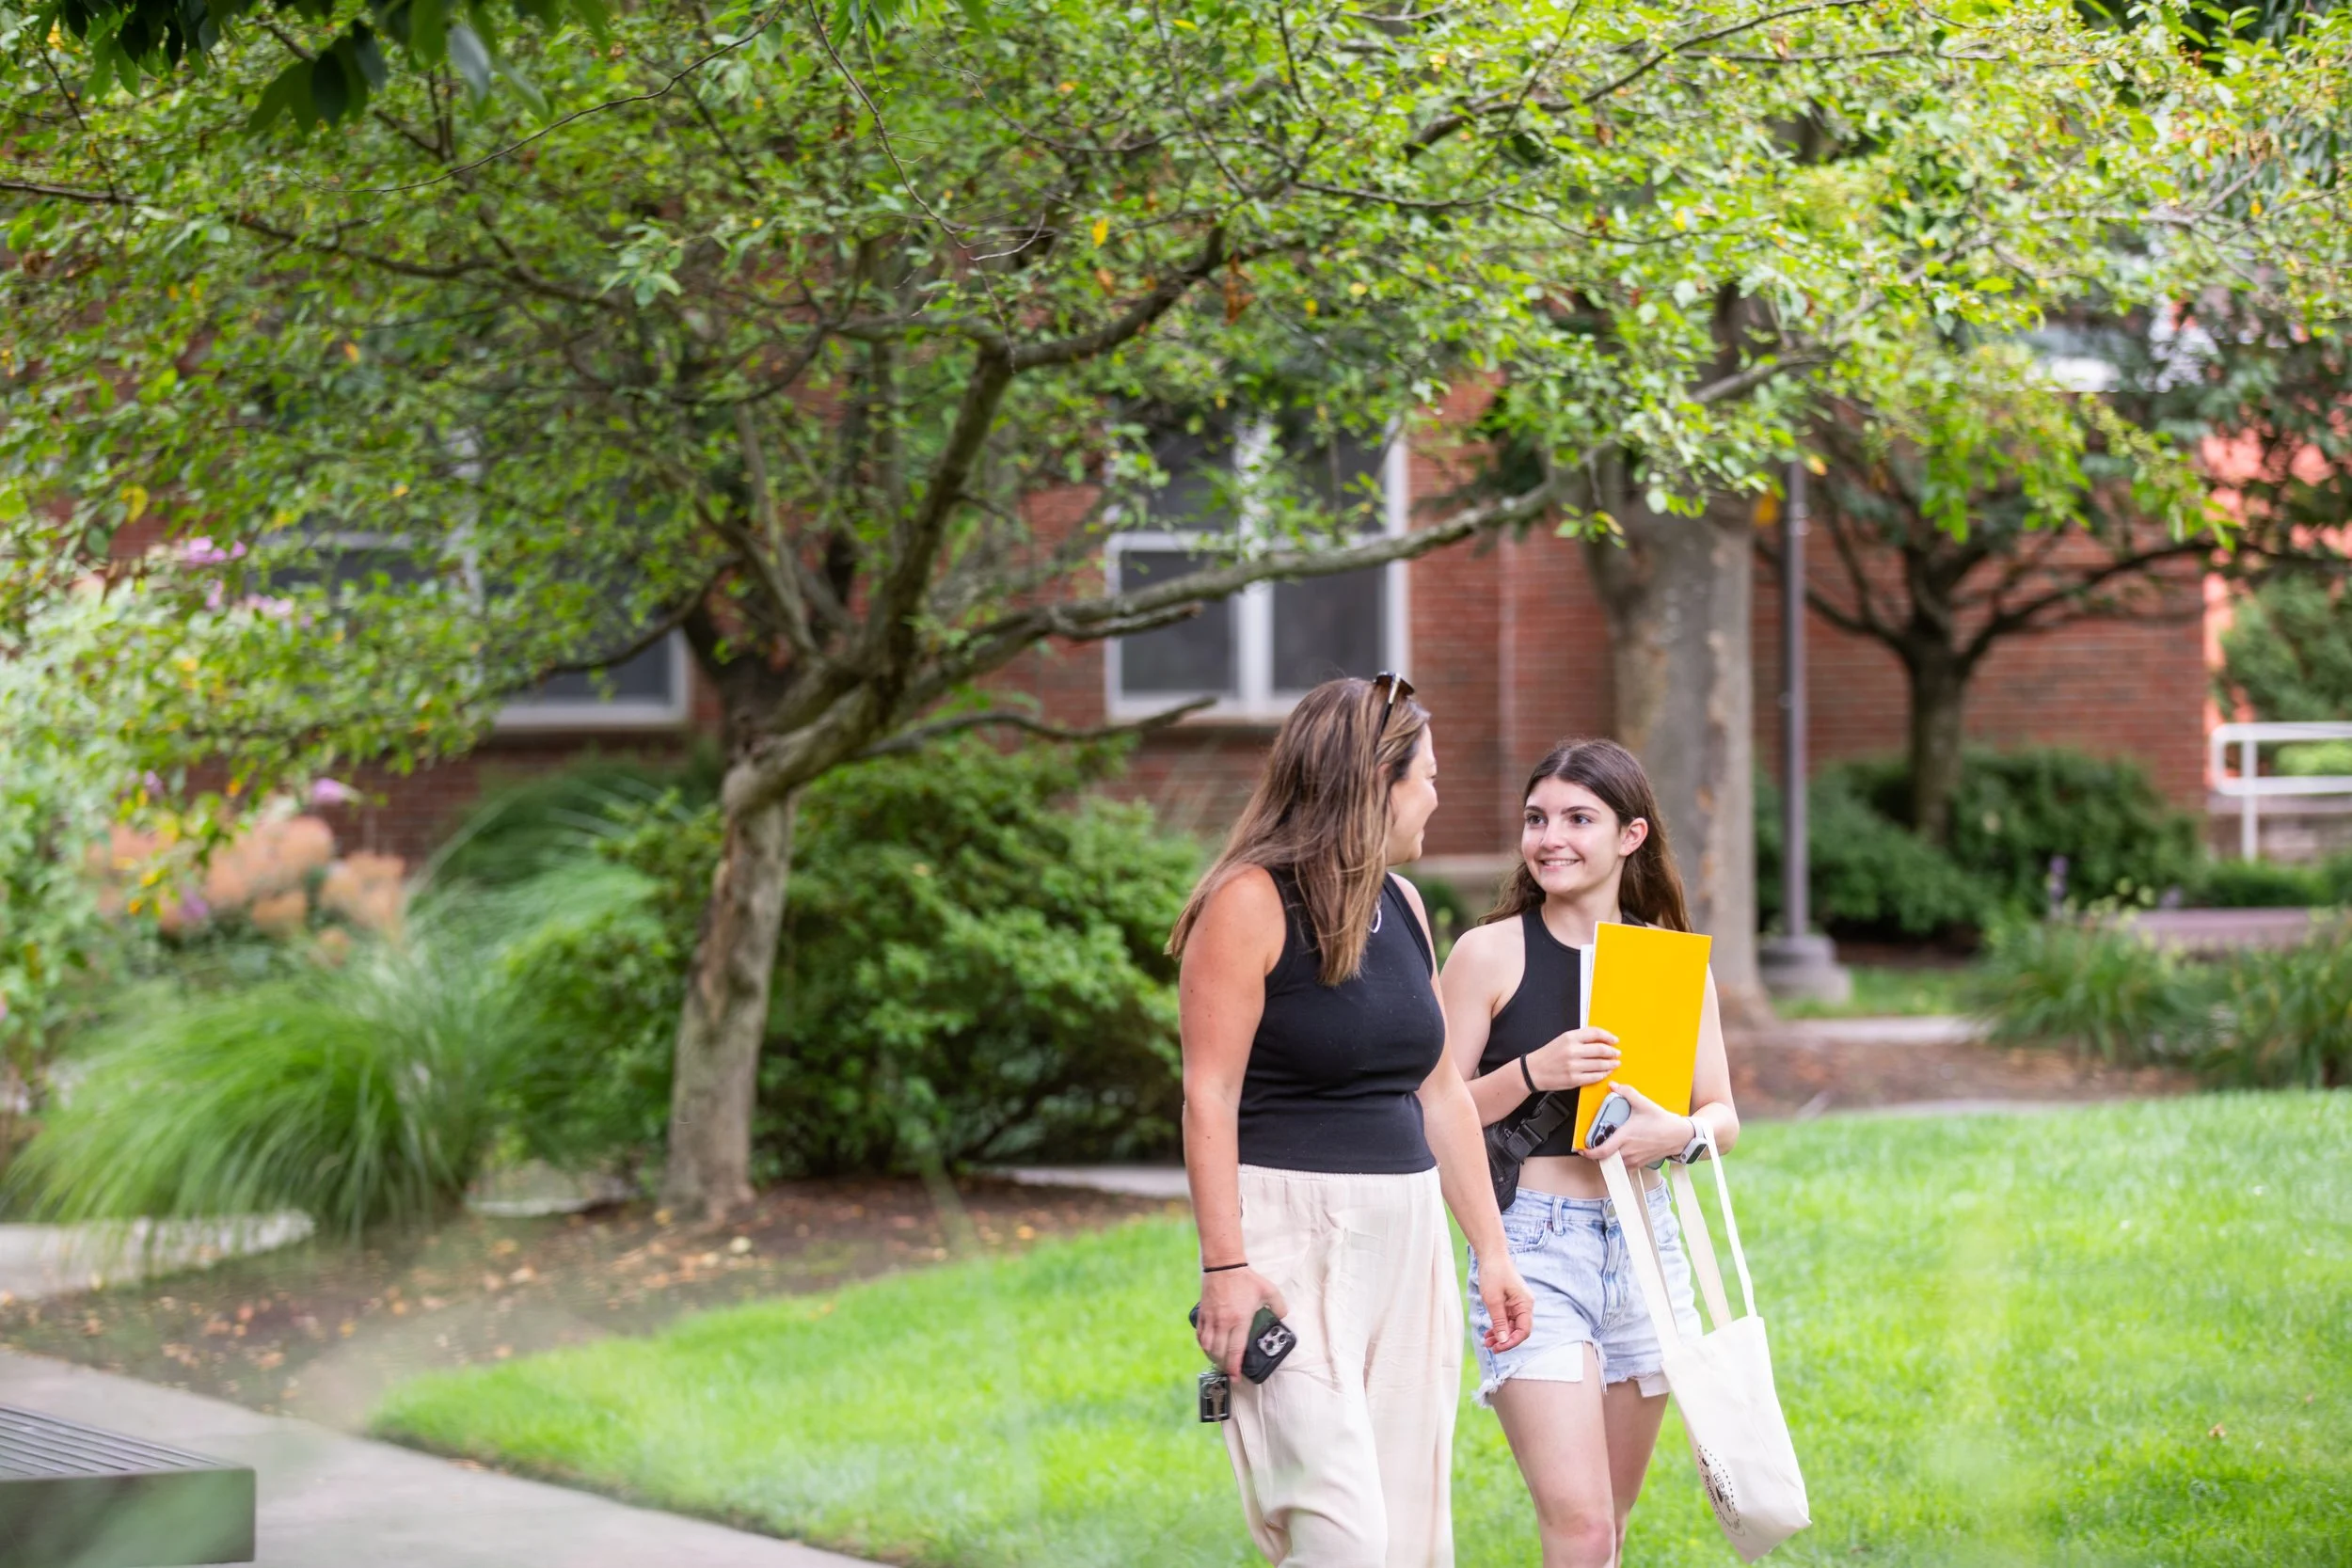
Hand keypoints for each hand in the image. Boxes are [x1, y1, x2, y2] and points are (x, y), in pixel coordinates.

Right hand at [1196, 1265, 1289, 1377]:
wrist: (1224, 1265)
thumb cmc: (1245, 1278)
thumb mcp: (1269, 1291)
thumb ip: (1279, 1306)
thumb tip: (1283, 1317)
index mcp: (1240, 1320)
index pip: (1235, 1350)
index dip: (1235, 1367)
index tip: (1236, 1377)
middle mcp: (1224, 1322)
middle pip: (1220, 1352)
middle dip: (1225, 1366)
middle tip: (1230, 1372)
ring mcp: (1212, 1319)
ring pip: (1208, 1346)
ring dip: (1213, 1357)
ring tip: (1220, 1361)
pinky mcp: (1203, 1314)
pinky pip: (1200, 1335)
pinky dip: (1203, 1345)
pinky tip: (1208, 1347)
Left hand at [1474, 1251, 1534, 1352]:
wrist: (1491, 1255)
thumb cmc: (1493, 1274)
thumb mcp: (1493, 1300)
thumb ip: (1499, 1321)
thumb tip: (1503, 1340)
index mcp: (1525, 1304)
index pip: (1524, 1331)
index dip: (1512, 1342)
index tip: (1498, 1347)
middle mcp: (1525, 1305)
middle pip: (1518, 1330)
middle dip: (1505, 1340)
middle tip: (1490, 1347)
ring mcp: (1518, 1304)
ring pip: (1512, 1326)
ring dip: (1501, 1335)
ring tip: (1487, 1342)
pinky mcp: (1510, 1302)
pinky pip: (1507, 1319)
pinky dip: (1499, 1326)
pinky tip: (1489, 1332)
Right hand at [1521, 1026, 1619, 1091]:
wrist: (1533, 1071)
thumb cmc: (1548, 1055)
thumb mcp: (1562, 1040)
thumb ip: (1580, 1038)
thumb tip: (1601, 1040)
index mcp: (1569, 1037)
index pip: (1595, 1033)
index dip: (1608, 1036)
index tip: (1614, 1040)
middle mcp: (1572, 1051)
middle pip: (1601, 1050)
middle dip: (1612, 1052)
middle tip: (1617, 1053)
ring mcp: (1573, 1066)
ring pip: (1600, 1064)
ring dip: (1610, 1064)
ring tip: (1614, 1063)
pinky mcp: (1574, 1079)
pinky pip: (1594, 1077)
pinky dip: (1603, 1074)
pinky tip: (1605, 1072)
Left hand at [1577, 1083, 1691, 1167]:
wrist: (1680, 1136)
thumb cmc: (1662, 1122)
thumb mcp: (1644, 1104)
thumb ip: (1627, 1092)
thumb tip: (1613, 1085)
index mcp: (1625, 1137)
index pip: (1602, 1151)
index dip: (1589, 1153)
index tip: (1581, 1150)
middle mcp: (1628, 1151)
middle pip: (1605, 1159)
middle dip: (1596, 1154)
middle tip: (1591, 1146)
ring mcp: (1634, 1160)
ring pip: (1614, 1164)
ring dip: (1607, 1158)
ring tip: (1605, 1147)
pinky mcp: (1640, 1164)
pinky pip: (1624, 1167)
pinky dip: (1618, 1162)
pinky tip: (1619, 1152)